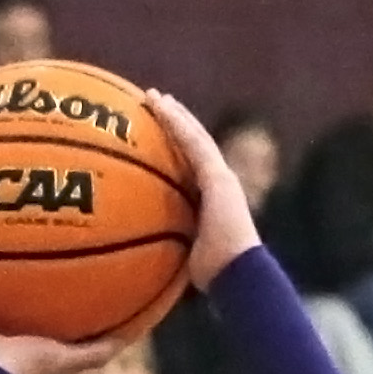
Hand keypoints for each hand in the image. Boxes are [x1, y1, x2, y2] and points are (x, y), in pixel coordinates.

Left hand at [140, 90, 254, 290]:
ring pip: (193, 136)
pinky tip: (162, 105)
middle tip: (155, 105)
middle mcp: (218, 182)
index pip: (190, 168)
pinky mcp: (218, 175)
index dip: (175, 149)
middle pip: (193, 145)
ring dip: (173, 114)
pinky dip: (177, 122)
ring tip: (154, 97)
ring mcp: (220, 177)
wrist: (237, 273)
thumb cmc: (213, 276)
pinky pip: (193, 142)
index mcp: (210, 200)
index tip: (157, 135)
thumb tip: (135, 261)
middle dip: (175, 124)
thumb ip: (164, 250)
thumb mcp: (180, 259)